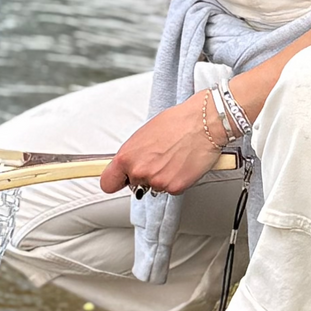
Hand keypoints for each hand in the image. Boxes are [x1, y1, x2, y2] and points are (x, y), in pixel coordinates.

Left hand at [99, 91, 224, 197]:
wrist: (202, 123)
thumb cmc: (176, 122)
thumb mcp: (144, 133)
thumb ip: (133, 153)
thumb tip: (130, 161)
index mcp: (127, 157)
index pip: (108, 183)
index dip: (115, 181)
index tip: (119, 180)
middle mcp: (139, 171)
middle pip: (134, 184)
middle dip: (144, 174)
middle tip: (157, 159)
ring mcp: (157, 181)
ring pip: (154, 186)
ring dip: (162, 176)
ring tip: (172, 157)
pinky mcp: (175, 188)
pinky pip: (171, 188)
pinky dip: (177, 179)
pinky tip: (182, 164)